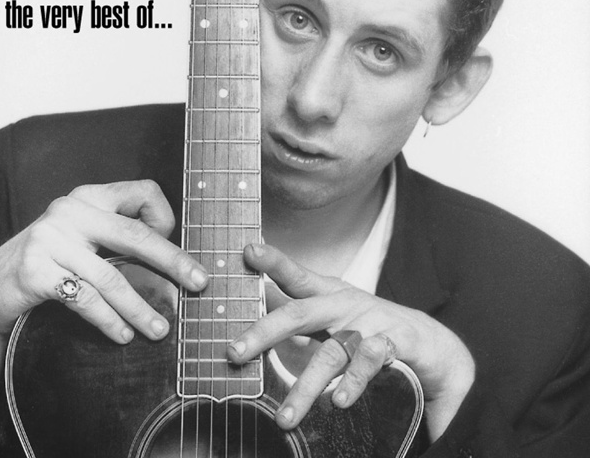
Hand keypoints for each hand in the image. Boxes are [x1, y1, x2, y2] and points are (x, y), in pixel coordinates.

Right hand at [0, 180, 208, 343]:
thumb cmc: (52, 257)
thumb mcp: (86, 233)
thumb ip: (119, 234)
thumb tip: (172, 261)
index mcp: (91, 196)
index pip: (143, 190)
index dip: (164, 215)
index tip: (173, 241)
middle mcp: (72, 211)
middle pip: (135, 234)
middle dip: (173, 261)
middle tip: (198, 283)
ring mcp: (51, 239)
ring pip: (111, 277)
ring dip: (141, 307)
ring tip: (161, 328)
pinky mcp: (36, 271)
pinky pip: (85, 300)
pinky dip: (109, 321)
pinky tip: (124, 335)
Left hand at [227, 243, 474, 441]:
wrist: (432, 343)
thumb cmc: (371, 328)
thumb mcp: (335, 316)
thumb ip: (301, 318)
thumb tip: (256, 323)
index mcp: (330, 295)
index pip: (297, 276)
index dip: (273, 261)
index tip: (248, 249)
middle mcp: (346, 305)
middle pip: (300, 312)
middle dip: (265, 330)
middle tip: (234, 352)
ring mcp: (370, 323)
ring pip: (332, 352)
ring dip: (306, 386)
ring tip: (286, 417)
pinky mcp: (396, 343)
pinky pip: (370, 361)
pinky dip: (354, 381)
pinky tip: (339, 401)